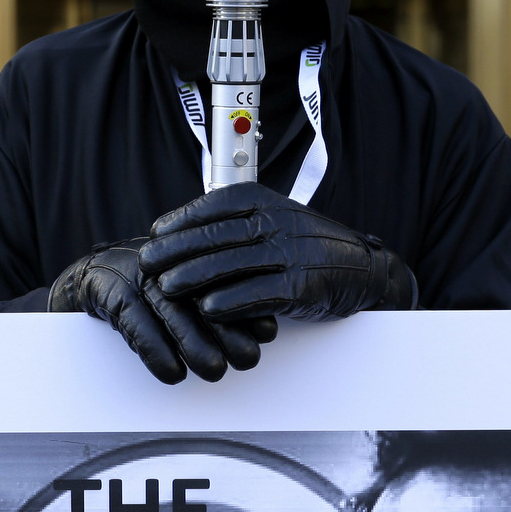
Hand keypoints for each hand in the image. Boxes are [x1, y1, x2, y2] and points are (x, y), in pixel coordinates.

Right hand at [48, 239, 276, 383]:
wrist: (93, 273)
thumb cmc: (150, 288)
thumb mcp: (186, 290)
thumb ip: (222, 303)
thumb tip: (267, 329)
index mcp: (191, 259)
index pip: (226, 282)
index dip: (248, 309)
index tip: (268, 335)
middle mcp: (170, 265)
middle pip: (202, 296)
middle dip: (228, 331)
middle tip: (247, 360)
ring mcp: (141, 277)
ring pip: (172, 312)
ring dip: (194, 345)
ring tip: (214, 371)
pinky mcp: (114, 292)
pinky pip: (136, 324)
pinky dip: (156, 351)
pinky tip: (172, 374)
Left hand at [138, 184, 416, 321]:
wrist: (363, 270)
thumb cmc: (309, 248)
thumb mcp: (276, 220)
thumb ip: (237, 221)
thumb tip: (182, 230)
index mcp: (268, 201)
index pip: (218, 204)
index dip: (182, 219)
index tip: (155, 231)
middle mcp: (279, 222)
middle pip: (219, 235)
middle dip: (177, 249)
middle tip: (147, 261)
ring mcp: (292, 253)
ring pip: (233, 264)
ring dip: (195, 276)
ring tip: (165, 287)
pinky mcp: (302, 286)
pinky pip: (259, 293)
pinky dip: (231, 302)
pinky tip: (207, 310)